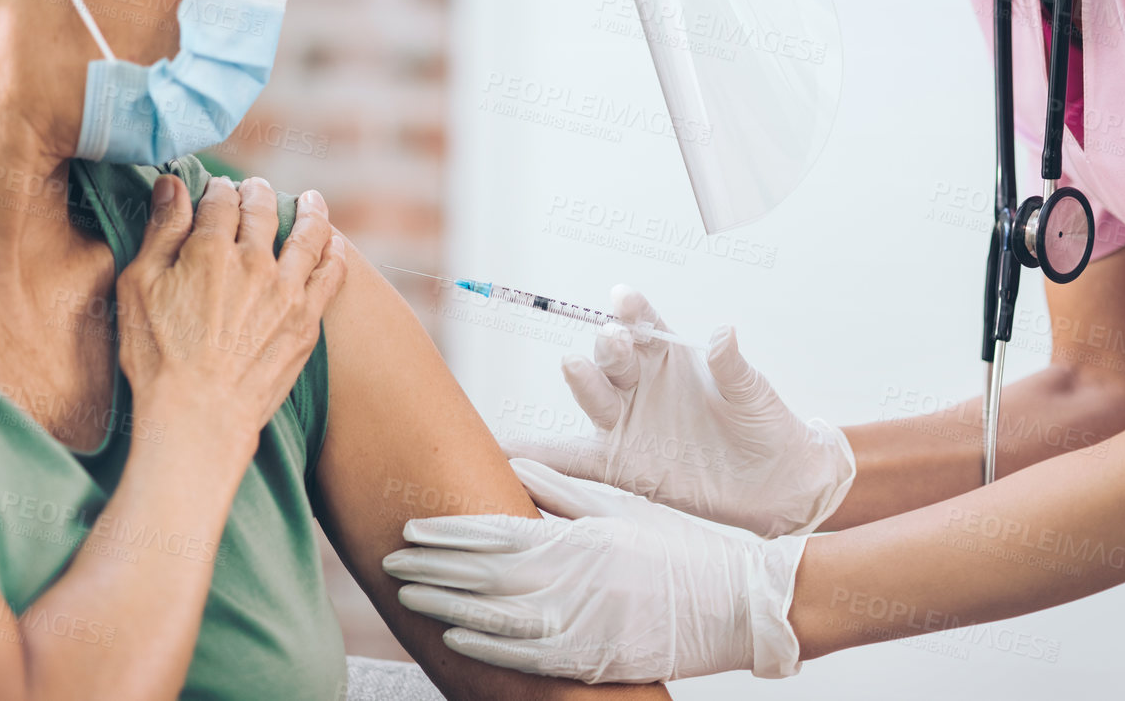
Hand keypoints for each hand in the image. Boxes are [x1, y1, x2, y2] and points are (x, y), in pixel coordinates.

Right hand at [115, 174, 346, 454]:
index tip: (217, 190)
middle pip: (262, 211)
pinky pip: (331, 273)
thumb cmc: (157, 356)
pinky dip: (334, 251)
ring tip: (311, 200)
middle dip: (257, 193)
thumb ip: (161, 231)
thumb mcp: (139, 287)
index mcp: (210, 249)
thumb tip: (172, 183)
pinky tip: (334, 243)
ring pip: (307, 234)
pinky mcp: (307, 320)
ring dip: (309, 211)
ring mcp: (287, 290)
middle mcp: (255, 261)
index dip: (217, 190)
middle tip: (255, 189)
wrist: (199, 416)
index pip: (220, 200)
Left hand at [382, 458, 806, 683]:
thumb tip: (510, 466)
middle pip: (480, 575)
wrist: (735, 601)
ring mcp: (579, 622)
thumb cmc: (677, 547)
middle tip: (390, 560)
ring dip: (444, 605)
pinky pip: (524, 656)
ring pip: (491, 616)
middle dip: (430, 568)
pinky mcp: (591, 658)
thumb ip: (561, 491)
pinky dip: (483, 647)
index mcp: (574, 535)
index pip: (491, 534)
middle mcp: (569, 578)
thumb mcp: (618, 507)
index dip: (445, 533)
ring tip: (407, 596)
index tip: (409, 528)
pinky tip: (452, 639)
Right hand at [501, 285, 855, 537]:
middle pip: (614, 358)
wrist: (777, 483)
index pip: (646, 325)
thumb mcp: (753, 393)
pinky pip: (575, 458)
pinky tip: (511, 451)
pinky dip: (542, 456)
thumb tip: (723, 332)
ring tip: (575, 366)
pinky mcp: (620, 463)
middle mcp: (641, 384)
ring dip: (584, 382)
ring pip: (595, 398)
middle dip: (610, 347)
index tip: (625, 297)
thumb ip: (733, 366)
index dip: (634, 310)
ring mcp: (627, 423)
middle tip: (613, 338)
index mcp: (671, 355)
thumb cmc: (765, 425)